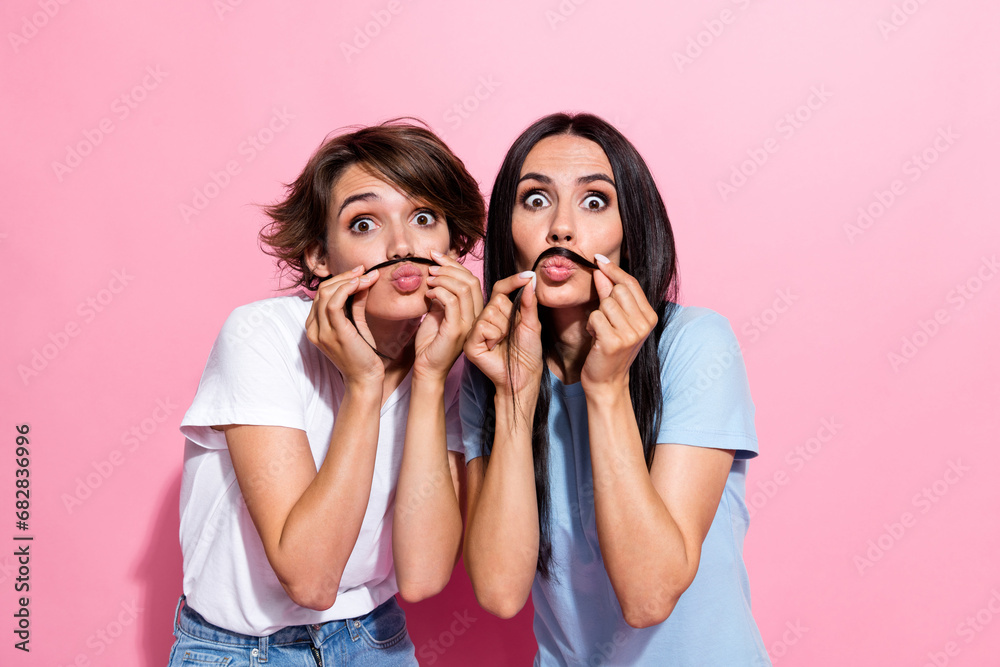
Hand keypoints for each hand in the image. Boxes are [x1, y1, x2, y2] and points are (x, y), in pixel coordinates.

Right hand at [306, 265, 383, 387]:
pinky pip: (334, 303)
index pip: (321, 295)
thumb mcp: (356, 324)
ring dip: (347, 280)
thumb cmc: (362, 354)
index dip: (339, 280)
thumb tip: (361, 280)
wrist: (365, 379)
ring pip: (326, 294)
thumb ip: (355, 303)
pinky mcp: (334, 333)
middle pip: (322, 291)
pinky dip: (346, 289)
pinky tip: (360, 284)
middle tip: (363, 270)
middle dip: (343, 276)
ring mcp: (321, 332)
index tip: (359, 272)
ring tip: (366, 275)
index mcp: (315, 326)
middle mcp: (314, 329)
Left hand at [412, 251, 484, 382]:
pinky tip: (428, 294)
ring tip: (428, 279)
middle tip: (431, 264)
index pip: (471, 279)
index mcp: (474, 310)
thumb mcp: (438, 312)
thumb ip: (441, 294)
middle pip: (470, 280)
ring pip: (463, 289)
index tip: (435, 255)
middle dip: (449, 267)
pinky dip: (439, 292)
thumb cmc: (431, 341)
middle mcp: (476, 316)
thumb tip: (436, 272)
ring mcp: (468, 323)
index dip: (454, 264)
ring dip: (443, 279)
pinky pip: (452, 302)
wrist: (427, 367)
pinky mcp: (457, 329)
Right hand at [464, 271, 542, 397]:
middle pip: (496, 300)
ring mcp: (476, 329)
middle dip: (509, 316)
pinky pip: (483, 326)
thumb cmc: (528, 351)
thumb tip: (530, 279)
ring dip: (503, 329)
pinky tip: (494, 347)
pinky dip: (495, 336)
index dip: (513, 281)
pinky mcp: (470, 341)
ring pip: (490, 313)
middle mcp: (485, 318)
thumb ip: (528, 301)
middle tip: (511, 333)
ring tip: (503, 342)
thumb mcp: (531, 323)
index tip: (528, 276)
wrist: (524, 374)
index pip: (501, 289)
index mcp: (498, 311)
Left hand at [581, 256, 657, 392]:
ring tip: (600, 330)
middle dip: (604, 298)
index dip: (613, 270)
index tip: (598, 259)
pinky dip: (591, 325)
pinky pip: (595, 317)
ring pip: (605, 303)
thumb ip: (610, 294)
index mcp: (650, 316)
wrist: (607, 381)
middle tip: (603, 318)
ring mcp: (631, 334)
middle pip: (618, 290)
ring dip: (596, 315)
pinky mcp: (614, 342)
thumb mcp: (616, 319)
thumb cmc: (610, 348)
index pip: (631, 283)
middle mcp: (644, 324)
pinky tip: (596, 338)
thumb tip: (601, 269)